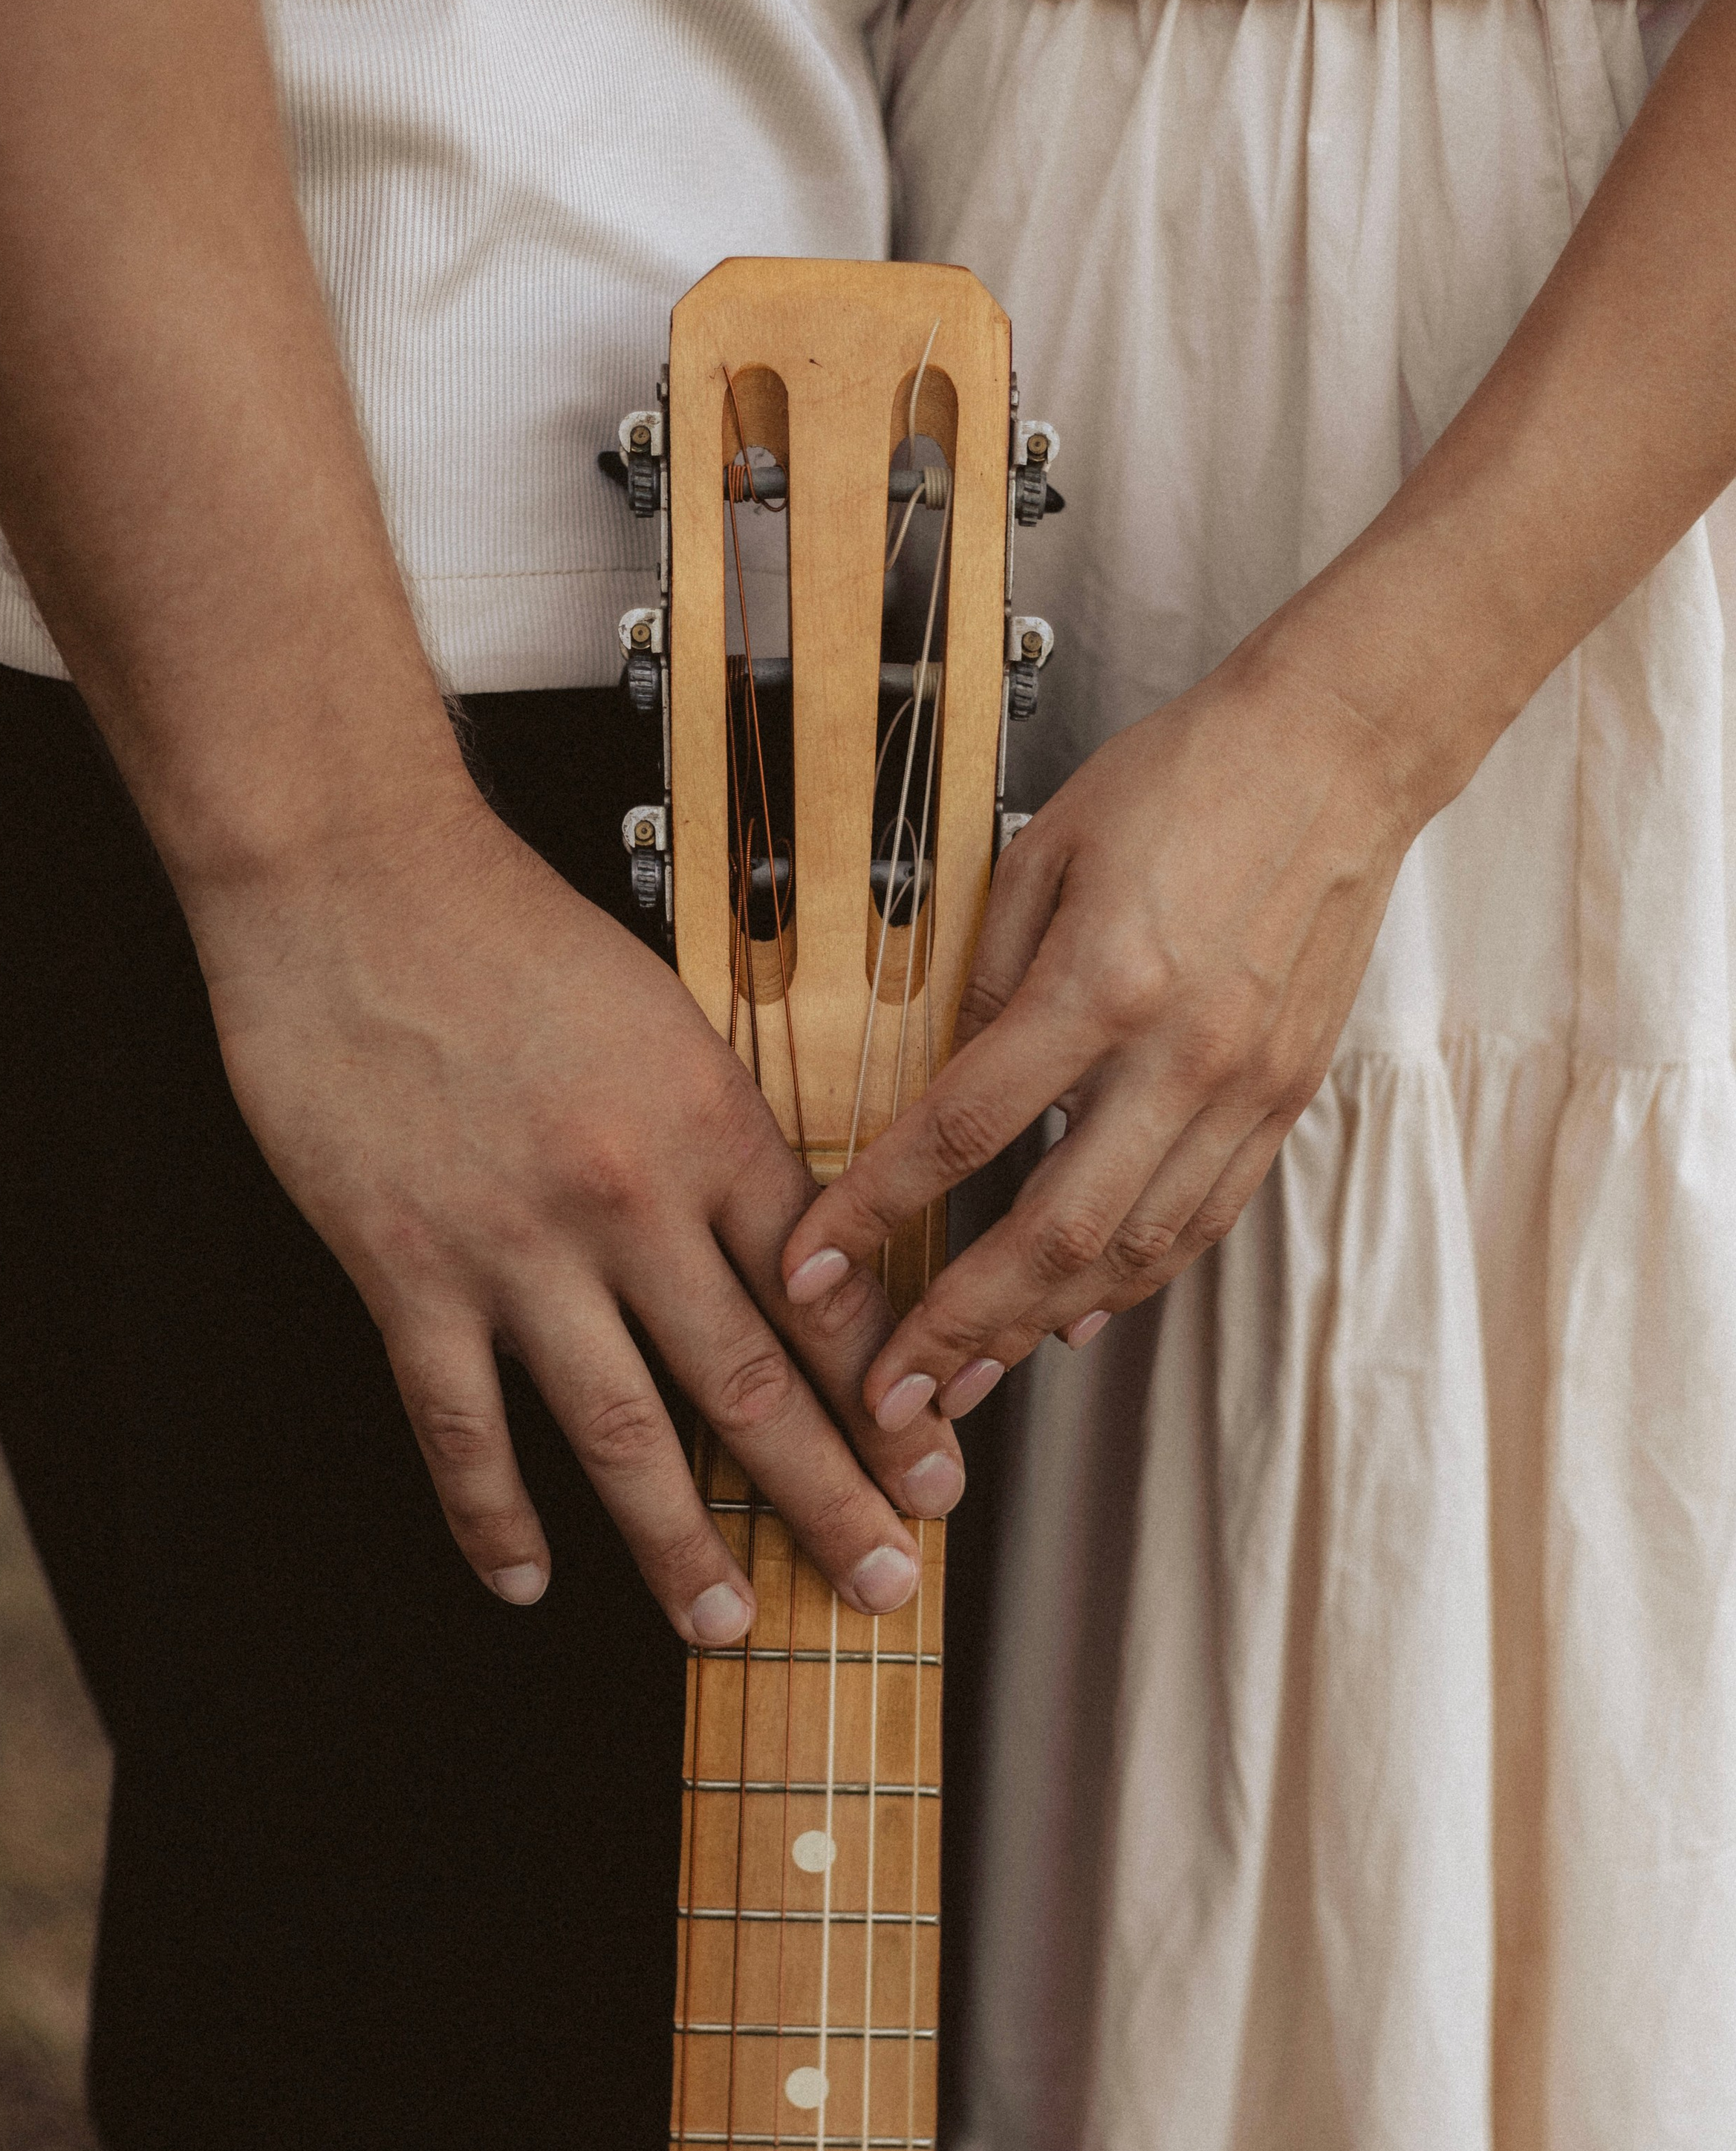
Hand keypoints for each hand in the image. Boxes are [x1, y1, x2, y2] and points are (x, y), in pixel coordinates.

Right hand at [192, 797, 963, 1639]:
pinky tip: (526, 1577)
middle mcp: (627, 1199)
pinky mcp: (406, 1270)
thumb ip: (721, 1135)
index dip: (888, 1398)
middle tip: (887, 1581)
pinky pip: (460, 1423)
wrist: (353, 878)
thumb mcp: (661, 1017)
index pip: (825, 1295)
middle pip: (749, 1381)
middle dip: (830, 1497)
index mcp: (706, 1127)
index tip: (935, 1472)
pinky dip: (493, 1513)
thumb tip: (791, 1239)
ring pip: (620, 1429)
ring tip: (729, 1624)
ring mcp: (514, 1246)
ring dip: (682, 1543)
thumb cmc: (508, 930)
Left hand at [781, 648, 1416, 1423]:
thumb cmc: (1186, 779)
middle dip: (959, 1329)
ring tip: (968, 1380)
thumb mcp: (1046, 851)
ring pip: (1132, 1250)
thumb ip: (987, 976)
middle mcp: (1178, 1053)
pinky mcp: (1284, 1101)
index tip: (811, 1269)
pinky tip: (1075, 1319)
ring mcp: (1241, 1088)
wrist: (1340, 752)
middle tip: (890, 1398)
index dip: (876, 1209)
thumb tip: (935, 1086)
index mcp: (1102, 981)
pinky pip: (1199, 1223)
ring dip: (1039, 1329)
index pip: (962, 1127)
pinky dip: (1131, 1284)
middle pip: (1052, 1231)